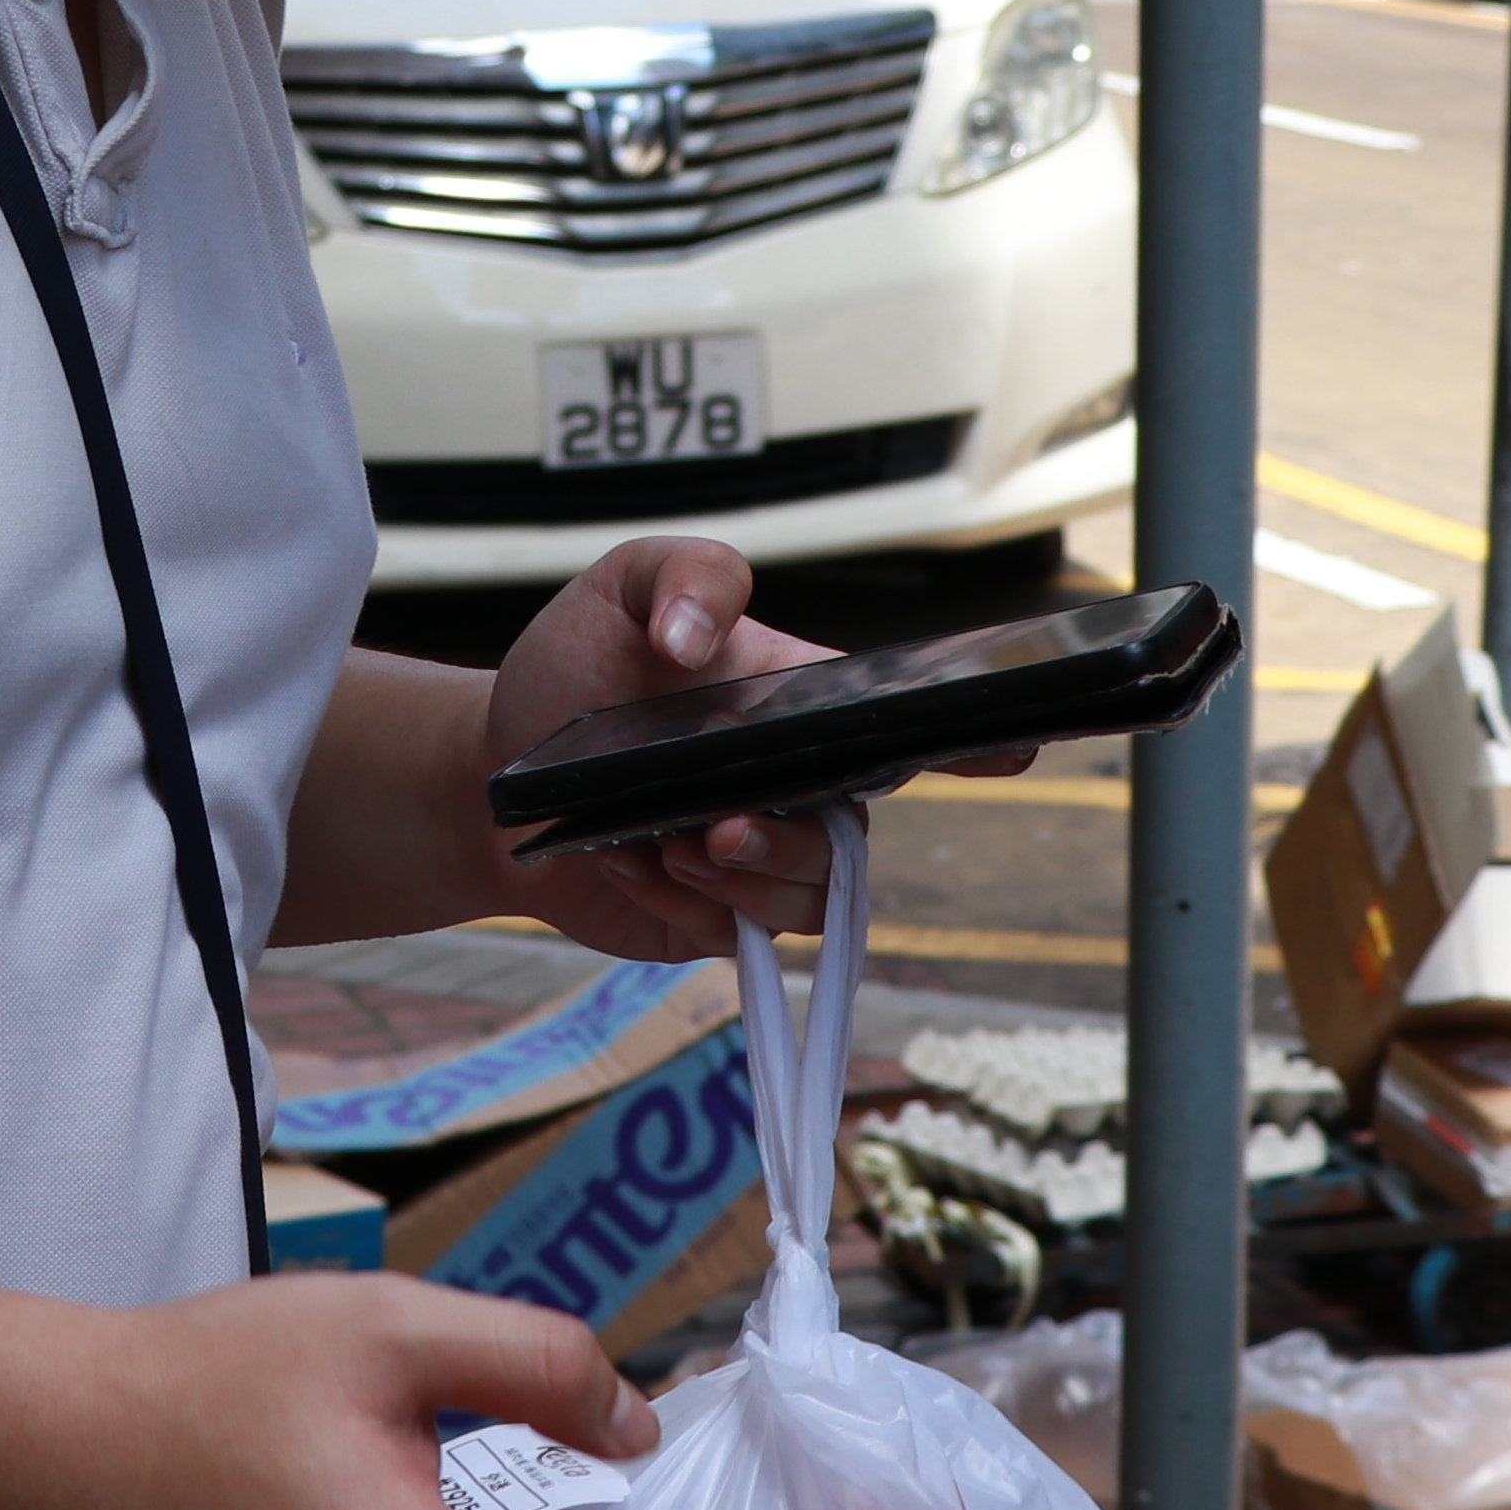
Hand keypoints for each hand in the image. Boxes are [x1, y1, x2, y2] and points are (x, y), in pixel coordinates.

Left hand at [473, 538, 1033, 962]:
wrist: (496, 769)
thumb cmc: (574, 674)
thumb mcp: (617, 589)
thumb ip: (684, 576)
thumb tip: (698, 638)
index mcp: (805, 708)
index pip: (909, 725)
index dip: (973, 741)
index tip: (1014, 746)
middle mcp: (802, 788)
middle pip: (855, 832)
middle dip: (794, 841)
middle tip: (721, 827)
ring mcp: (764, 858)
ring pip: (805, 896)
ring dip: (733, 877)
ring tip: (664, 841)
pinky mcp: (718, 917)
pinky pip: (736, 933)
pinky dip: (677, 902)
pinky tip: (627, 858)